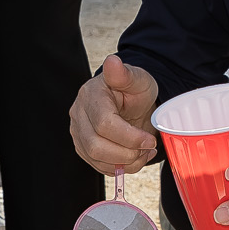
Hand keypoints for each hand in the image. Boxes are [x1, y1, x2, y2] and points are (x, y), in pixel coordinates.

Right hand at [70, 53, 158, 170]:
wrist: (130, 102)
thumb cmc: (135, 90)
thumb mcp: (138, 79)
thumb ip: (125, 73)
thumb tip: (112, 61)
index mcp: (91, 95)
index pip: (104, 124)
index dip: (129, 137)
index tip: (149, 140)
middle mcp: (79, 114)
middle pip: (96, 146)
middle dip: (127, 153)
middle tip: (147, 148)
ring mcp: (79, 132)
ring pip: (97, 159)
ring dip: (125, 162)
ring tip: (143, 152)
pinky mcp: (83, 147)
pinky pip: (99, 166)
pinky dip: (120, 167)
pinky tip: (135, 156)